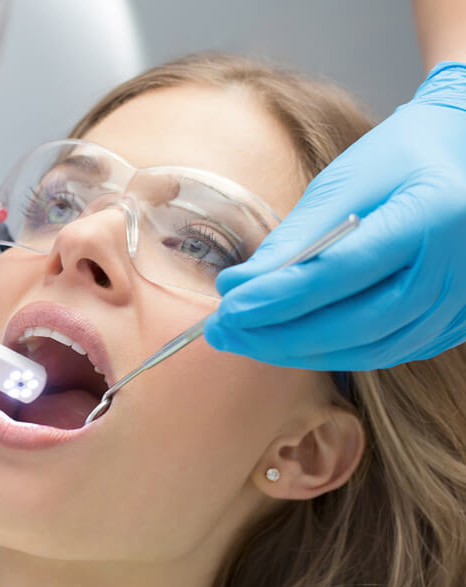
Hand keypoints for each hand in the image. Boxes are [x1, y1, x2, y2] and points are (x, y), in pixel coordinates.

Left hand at [205, 62, 465, 369]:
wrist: (463, 156)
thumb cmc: (400, 158)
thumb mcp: (345, 181)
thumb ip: (295, 237)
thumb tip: (237, 288)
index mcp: (430, 216)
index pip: (339, 273)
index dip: (277, 298)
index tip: (227, 308)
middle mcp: (455, 269)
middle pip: (355, 324)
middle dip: (278, 335)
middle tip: (222, 332)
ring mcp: (459, 303)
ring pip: (369, 349)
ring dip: (299, 351)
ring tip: (245, 338)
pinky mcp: (453, 323)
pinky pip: (386, 352)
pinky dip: (332, 352)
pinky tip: (289, 342)